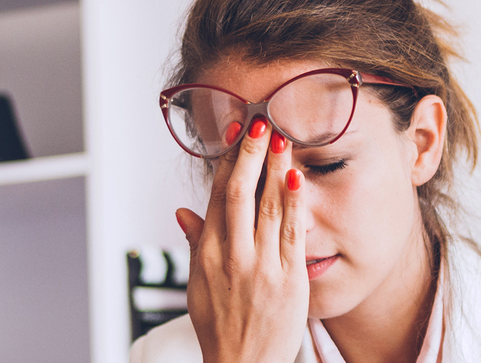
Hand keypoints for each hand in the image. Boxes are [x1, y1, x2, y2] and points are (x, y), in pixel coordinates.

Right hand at [176, 117, 308, 362]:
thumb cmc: (221, 329)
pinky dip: (295, 204)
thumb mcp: (198, 286)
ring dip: (275, 169)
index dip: (227, 163)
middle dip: (250, 157)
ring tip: (282, 139)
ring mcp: (260, 267)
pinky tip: (297, 178)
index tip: (237, 136)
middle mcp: (231, 257)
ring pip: (267, 207)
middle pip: (238, 194)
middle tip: (260, 125)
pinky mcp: (288, 279)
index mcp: (207, 254)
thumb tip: (182, 211)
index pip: (216, 197)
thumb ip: (195, 244)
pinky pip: (293, 233)